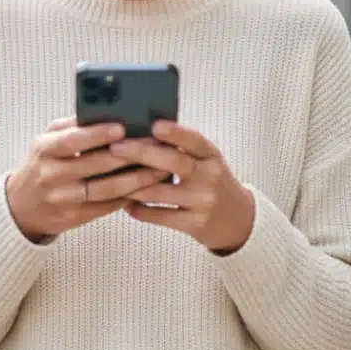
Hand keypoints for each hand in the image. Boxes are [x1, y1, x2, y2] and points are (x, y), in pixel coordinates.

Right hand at [7, 118, 171, 242]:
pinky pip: (107, 206)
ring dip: (136, 179)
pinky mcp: (75, 217)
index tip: (122, 127)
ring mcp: (63, 199)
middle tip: (155, 147)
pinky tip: (147, 187)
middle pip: (95, 165)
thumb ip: (72, 127)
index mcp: (45, 149)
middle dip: (129, 156)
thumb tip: (107, 113)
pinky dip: (129, 197)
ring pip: (106, 190)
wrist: (21, 206)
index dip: (97, 134)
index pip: (72, 140)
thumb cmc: (41, 163)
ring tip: (160, 169)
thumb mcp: (46, 140)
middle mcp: (52, 175)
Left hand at [110, 120, 255, 253]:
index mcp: (212, 156)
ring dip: (133, 185)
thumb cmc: (212, 183)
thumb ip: (183, 150)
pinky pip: (161, 216)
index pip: (195, 140)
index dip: (176, 133)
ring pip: (161, 192)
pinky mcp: (196, 224)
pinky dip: (140, 210)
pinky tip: (126, 204)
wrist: (239, 221)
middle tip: (115, 147)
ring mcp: (203, 202)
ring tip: (111, 178)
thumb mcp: (207, 162)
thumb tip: (143, 132)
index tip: (154, 125)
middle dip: (142, 154)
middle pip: (174, 162)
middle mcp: (210, 176)